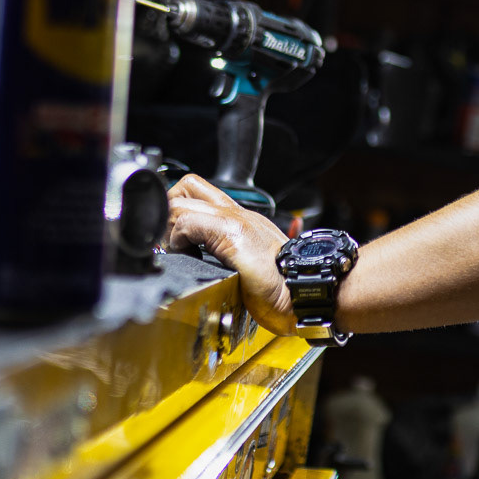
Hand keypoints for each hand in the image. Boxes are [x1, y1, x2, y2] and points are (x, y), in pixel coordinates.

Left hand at [163, 174, 296, 336]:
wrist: (310, 290)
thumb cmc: (287, 287)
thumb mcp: (253, 267)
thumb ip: (231, 260)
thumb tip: (206, 269)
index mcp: (242, 222)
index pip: (200, 196)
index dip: (178, 212)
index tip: (173, 240)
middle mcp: (238, 214)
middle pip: (186, 187)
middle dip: (168, 212)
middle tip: (170, 242)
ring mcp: (235, 221)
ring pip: (182, 201)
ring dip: (169, 227)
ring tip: (176, 251)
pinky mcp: (232, 233)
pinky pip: (189, 222)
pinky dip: (178, 239)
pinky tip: (188, 257)